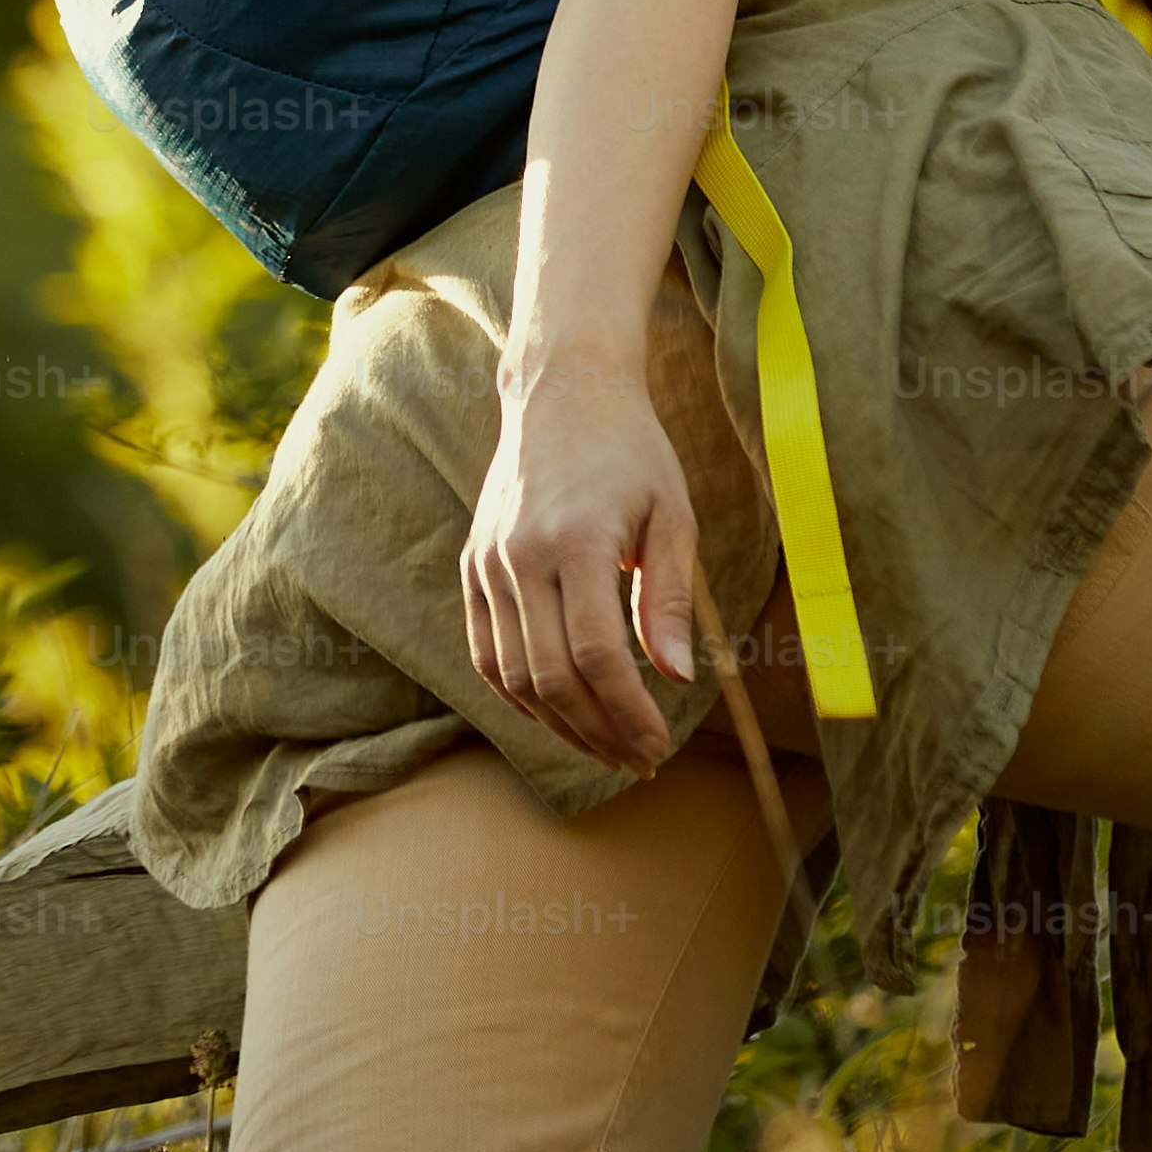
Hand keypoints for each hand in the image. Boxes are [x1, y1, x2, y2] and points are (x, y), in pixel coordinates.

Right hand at [461, 355, 699, 769]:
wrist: (562, 391)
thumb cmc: (631, 451)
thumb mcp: (673, 514)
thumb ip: (669, 598)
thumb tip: (678, 677)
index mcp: (578, 540)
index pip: (597, 655)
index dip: (628, 713)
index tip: (658, 745)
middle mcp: (522, 555)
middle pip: (551, 677)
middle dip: (598, 732)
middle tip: (639, 760)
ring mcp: (489, 562)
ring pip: (512, 676)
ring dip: (558, 725)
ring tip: (604, 747)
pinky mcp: (473, 565)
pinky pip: (485, 652)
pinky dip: (516, 695)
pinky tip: (557, 714)